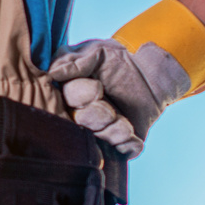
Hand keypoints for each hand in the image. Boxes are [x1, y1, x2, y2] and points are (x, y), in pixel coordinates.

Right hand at [45, 38, 192, 158]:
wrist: (151, 76)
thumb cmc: (120, 61)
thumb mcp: (98, 52)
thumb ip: (74, 61)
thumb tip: (52, 74)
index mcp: (68, 92)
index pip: (66, 101)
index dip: (82, 98)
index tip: (98, 88)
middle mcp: (78, 114)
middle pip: (80, 123)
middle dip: (100, 115)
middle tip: (112, 108)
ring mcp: (97, 132)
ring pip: (99, 140)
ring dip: (116, 130)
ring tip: (126, 122)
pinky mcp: (116, 145)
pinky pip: (120, 153)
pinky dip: (128, 145)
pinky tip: (134, 137)